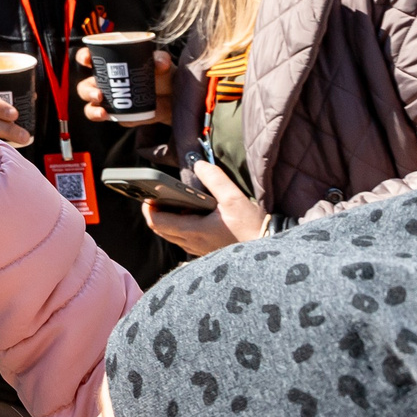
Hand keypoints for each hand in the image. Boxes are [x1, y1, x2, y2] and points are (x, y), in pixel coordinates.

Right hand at [77, 47, 173, 126]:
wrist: (174, 98)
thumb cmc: (163, 75)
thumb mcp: (162, 63)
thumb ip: (161, 60)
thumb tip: (160, 64)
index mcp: (110, 65)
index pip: (89, 58)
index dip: (83, 57)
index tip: (87, 59)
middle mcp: (105, 83)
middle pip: (85, 86)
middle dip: (87, 91)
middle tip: (98, 94)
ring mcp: (110, 101)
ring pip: (90, 105)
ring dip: (92, 109)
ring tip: (103, 111)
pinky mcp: (118, 115)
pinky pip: (107, 117)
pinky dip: (104, 117)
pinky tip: (108, 116)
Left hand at [140, 159, 265, 255]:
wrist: (268, 251)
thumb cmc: (251, 227)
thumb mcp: (233, 198)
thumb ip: (214, 178)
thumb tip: (198, 165)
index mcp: (193, 231)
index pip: (156, 222)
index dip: (148, 207)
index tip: (149, 194)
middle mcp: (191, 243)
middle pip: (160, 229)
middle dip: (155, 212)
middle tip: (159, 196)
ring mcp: (198, 249)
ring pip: (171, 236)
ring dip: (168, 220)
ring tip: (178, 204)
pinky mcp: (207, 252)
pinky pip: (184, 240)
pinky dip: (181, 227)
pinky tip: (194, 216)